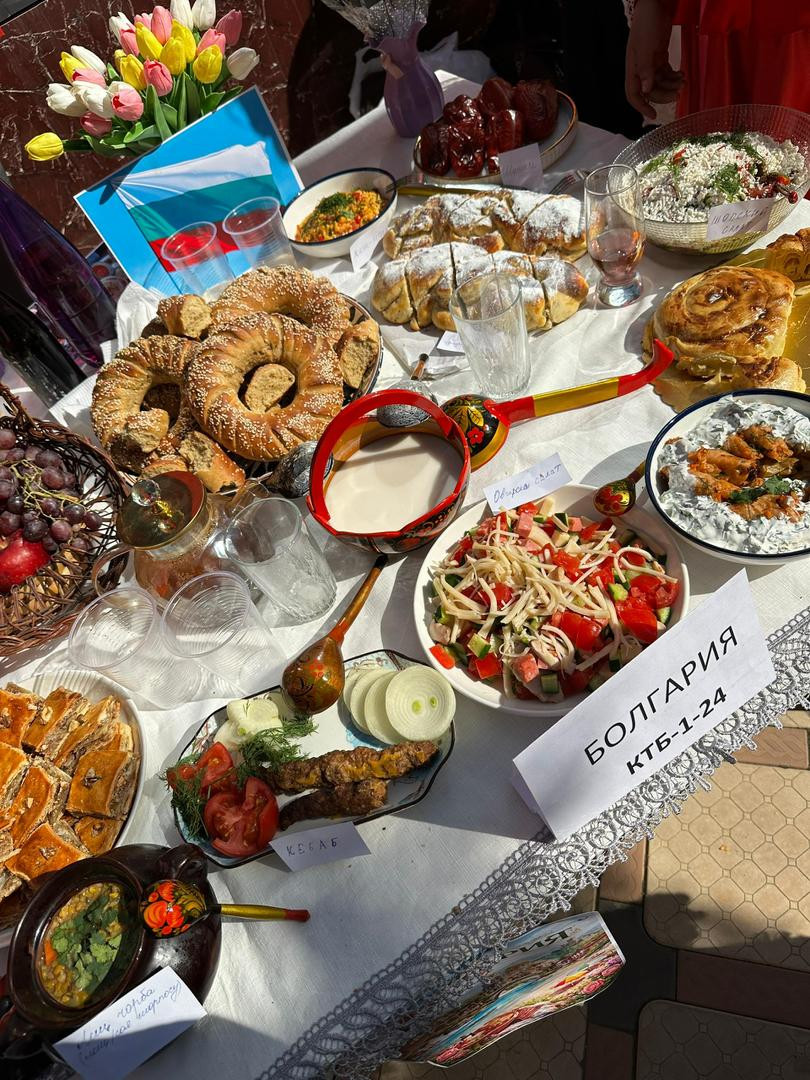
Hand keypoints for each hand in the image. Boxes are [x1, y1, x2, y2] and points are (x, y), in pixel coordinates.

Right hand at [625, 0, 684, 119]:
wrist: (653, 4)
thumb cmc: (647, 25)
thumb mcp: (646, 47)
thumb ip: (645, 69)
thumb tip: (645, 90)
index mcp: (633, 69)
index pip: (633, 94)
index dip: (642, 106)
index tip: (653, 115)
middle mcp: (640, 69)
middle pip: (650, 91)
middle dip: (664, 94)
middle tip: (679, 93)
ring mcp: (650, 63)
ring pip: (660, 83)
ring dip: (672, 85)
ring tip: (684, 81)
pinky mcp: (659, 56)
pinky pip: (666, 73)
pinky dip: (674, 76)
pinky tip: (682, 74)